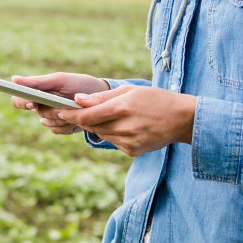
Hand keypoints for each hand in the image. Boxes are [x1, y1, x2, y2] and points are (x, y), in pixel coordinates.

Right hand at [10, 72, 109, 134]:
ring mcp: (50, 117)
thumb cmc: (79, 84)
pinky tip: (77, 117)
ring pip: (48, 122)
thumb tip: (13, 79)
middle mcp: (41, 105)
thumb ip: (37, 82)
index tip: (32, 103)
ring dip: (62, 117)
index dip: (22, 102)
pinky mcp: (60, 128)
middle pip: (38, 112)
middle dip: (52, 110)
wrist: (101, 98)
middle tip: (64, 106)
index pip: (18, 100)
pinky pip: (57, 130)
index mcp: (37, 92)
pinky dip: (68, 125)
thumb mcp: (59, 80)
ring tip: (76, 108)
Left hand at [58, 86, 196, 156]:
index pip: (86, 116)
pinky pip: (112, 142)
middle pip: (91, 126)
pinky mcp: (132, 151)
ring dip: (97, 126)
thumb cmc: (155, 99)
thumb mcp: (129, 90)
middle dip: (83, 119)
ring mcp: (128, 141)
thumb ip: (102, 96)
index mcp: (122, 108)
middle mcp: (124, 127)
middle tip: (76, 112)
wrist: (183, 119)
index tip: (59, 111)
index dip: (70, 115)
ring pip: (100, 134)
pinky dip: (111, 134)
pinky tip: (123, 126)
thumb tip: (78, 100)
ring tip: (108, 116)